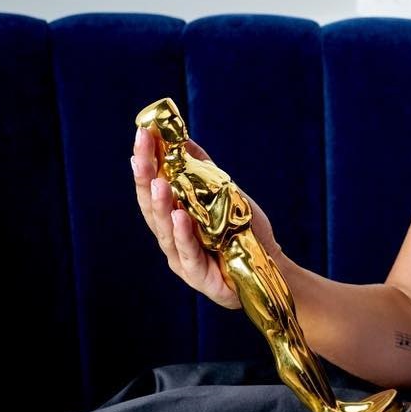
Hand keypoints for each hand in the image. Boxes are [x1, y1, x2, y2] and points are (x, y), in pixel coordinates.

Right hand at [131, 125, 279, 309]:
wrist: (269, 265)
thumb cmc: (243, 232)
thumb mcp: (224, 196)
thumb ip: (202, 172)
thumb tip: (183, 139)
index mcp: (173, 219)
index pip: (153, 187)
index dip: (146, 162)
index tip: (142, 134)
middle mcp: (171, 239)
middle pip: (151, 207)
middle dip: (145, 177)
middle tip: (141, 150)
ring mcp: (183, 260)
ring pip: (166, 231)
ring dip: (161, 205)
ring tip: (158, 181)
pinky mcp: (200, 277)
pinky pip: (189, 254)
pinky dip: (183, 234)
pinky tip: (180, 216)